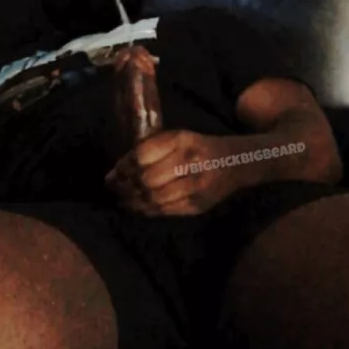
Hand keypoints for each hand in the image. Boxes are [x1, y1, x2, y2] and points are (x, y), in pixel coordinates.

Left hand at [105, 129, 245, 215]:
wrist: (236, 163)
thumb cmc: (199, 147)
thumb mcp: (178, 137)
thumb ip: (151, 148)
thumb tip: (118, 168)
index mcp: (182, 141)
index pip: (143, 156)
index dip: (123, 167)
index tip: (111, 174)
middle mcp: (189, 163)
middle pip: (147, 180)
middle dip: (125, 186)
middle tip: (112, 189)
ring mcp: (195, 187)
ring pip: (154, 198)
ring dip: (132, 202)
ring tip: (120, 200)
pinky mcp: (198, 206)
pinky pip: (166, 211)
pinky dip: (147, 211)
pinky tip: (137, 208)